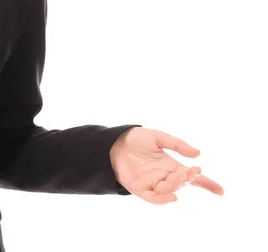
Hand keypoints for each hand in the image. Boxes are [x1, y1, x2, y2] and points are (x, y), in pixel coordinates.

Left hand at [109, 127, 223, 204]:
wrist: (114, 142)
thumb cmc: (136, 139)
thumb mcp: (158, 137)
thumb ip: (177, 144)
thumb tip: (198, 153)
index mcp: (170, 165)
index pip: (191, 177)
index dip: (206, 184)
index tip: (221, 191)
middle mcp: (164, 176)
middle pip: (181, 183)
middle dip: (188, 179)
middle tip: (189, 171)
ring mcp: (152, 183)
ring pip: (169, 190)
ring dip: (176, 185)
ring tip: (178, 175)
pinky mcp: (140, 189)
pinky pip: (153, 198)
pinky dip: (163, 200)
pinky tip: (172, 196)